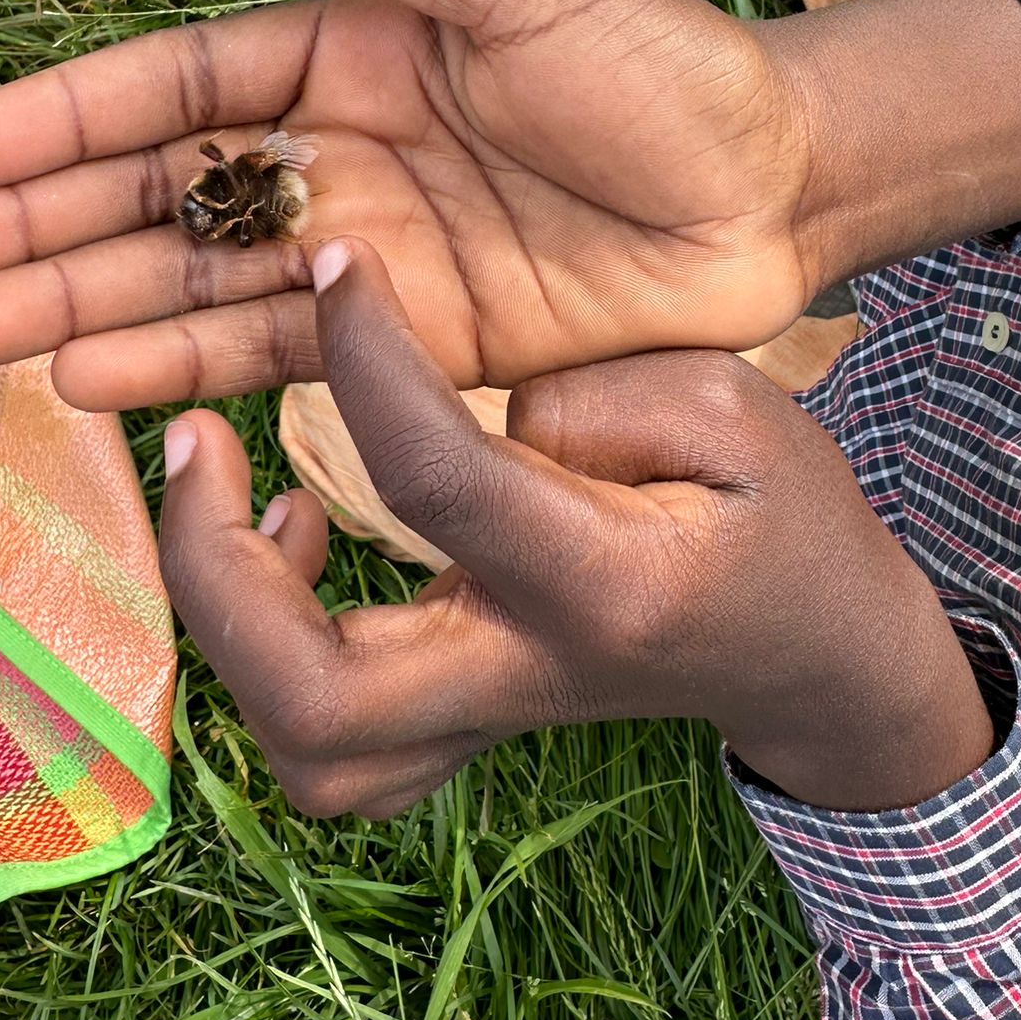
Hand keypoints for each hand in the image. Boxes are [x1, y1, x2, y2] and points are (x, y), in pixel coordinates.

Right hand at [0, 0, 1020, 411]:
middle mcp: (334, 155)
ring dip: (72, 309)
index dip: (64, 120)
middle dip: (27, 232)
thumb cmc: (658, 62)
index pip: (175, 88)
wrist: (776, 190)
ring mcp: (364, 258)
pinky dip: (182, 370)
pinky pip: (274, 360)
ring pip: (188, 284)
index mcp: (347, 50)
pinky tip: (90, 383)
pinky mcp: (410, 345)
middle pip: (151, 197)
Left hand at [158, 237, 994, 818]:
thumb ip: (597, 397)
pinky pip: (334, 742)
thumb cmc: (791, 521)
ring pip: (311, 754)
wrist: (824, 659)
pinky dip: (273, 654)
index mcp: (603, 585)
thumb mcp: (737, 411)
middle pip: (317, 701)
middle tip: (196, 442)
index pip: (438, 482)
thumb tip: (466, 403)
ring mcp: (488, 718)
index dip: (367, 361)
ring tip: (240, 492)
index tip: (338, 265)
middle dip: (218, 572)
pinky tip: (300, 539)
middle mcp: (526, 672)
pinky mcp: (467, 720)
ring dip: (235, 626)